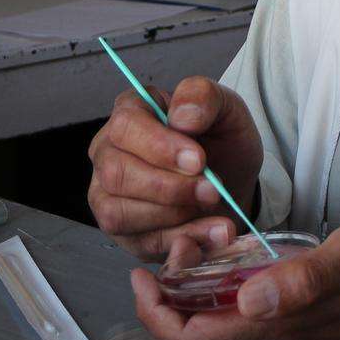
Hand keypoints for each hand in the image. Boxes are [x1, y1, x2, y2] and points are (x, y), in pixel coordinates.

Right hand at [86, 76, 263, 259]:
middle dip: (169, 188)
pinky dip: (181, 240)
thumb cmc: (220, 141)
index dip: (159, 147)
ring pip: (119, 213)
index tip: (199, 160)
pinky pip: (140, 243)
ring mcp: (108, 195)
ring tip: (214, 207)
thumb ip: (203, 97)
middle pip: (116, 174)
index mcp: (129, 113)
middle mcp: (108, 153)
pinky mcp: (124, 232)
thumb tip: (181, 116)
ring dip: (173, 216)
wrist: (232, 182)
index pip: (125, 127)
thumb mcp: (225, 109)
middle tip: (212, 189)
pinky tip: (213, 231)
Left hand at [130, 215, 339, 339]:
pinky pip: (237, 327)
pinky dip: (219, 299)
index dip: (156, 313)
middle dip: (171, 299)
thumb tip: (251, 299)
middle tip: (181, 249)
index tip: (145, 272)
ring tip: (204, 248)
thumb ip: (303, 282)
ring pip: (215, 334)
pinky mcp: (293, 338)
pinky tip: (232, 262)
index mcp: (279, 337)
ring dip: (195, 297)